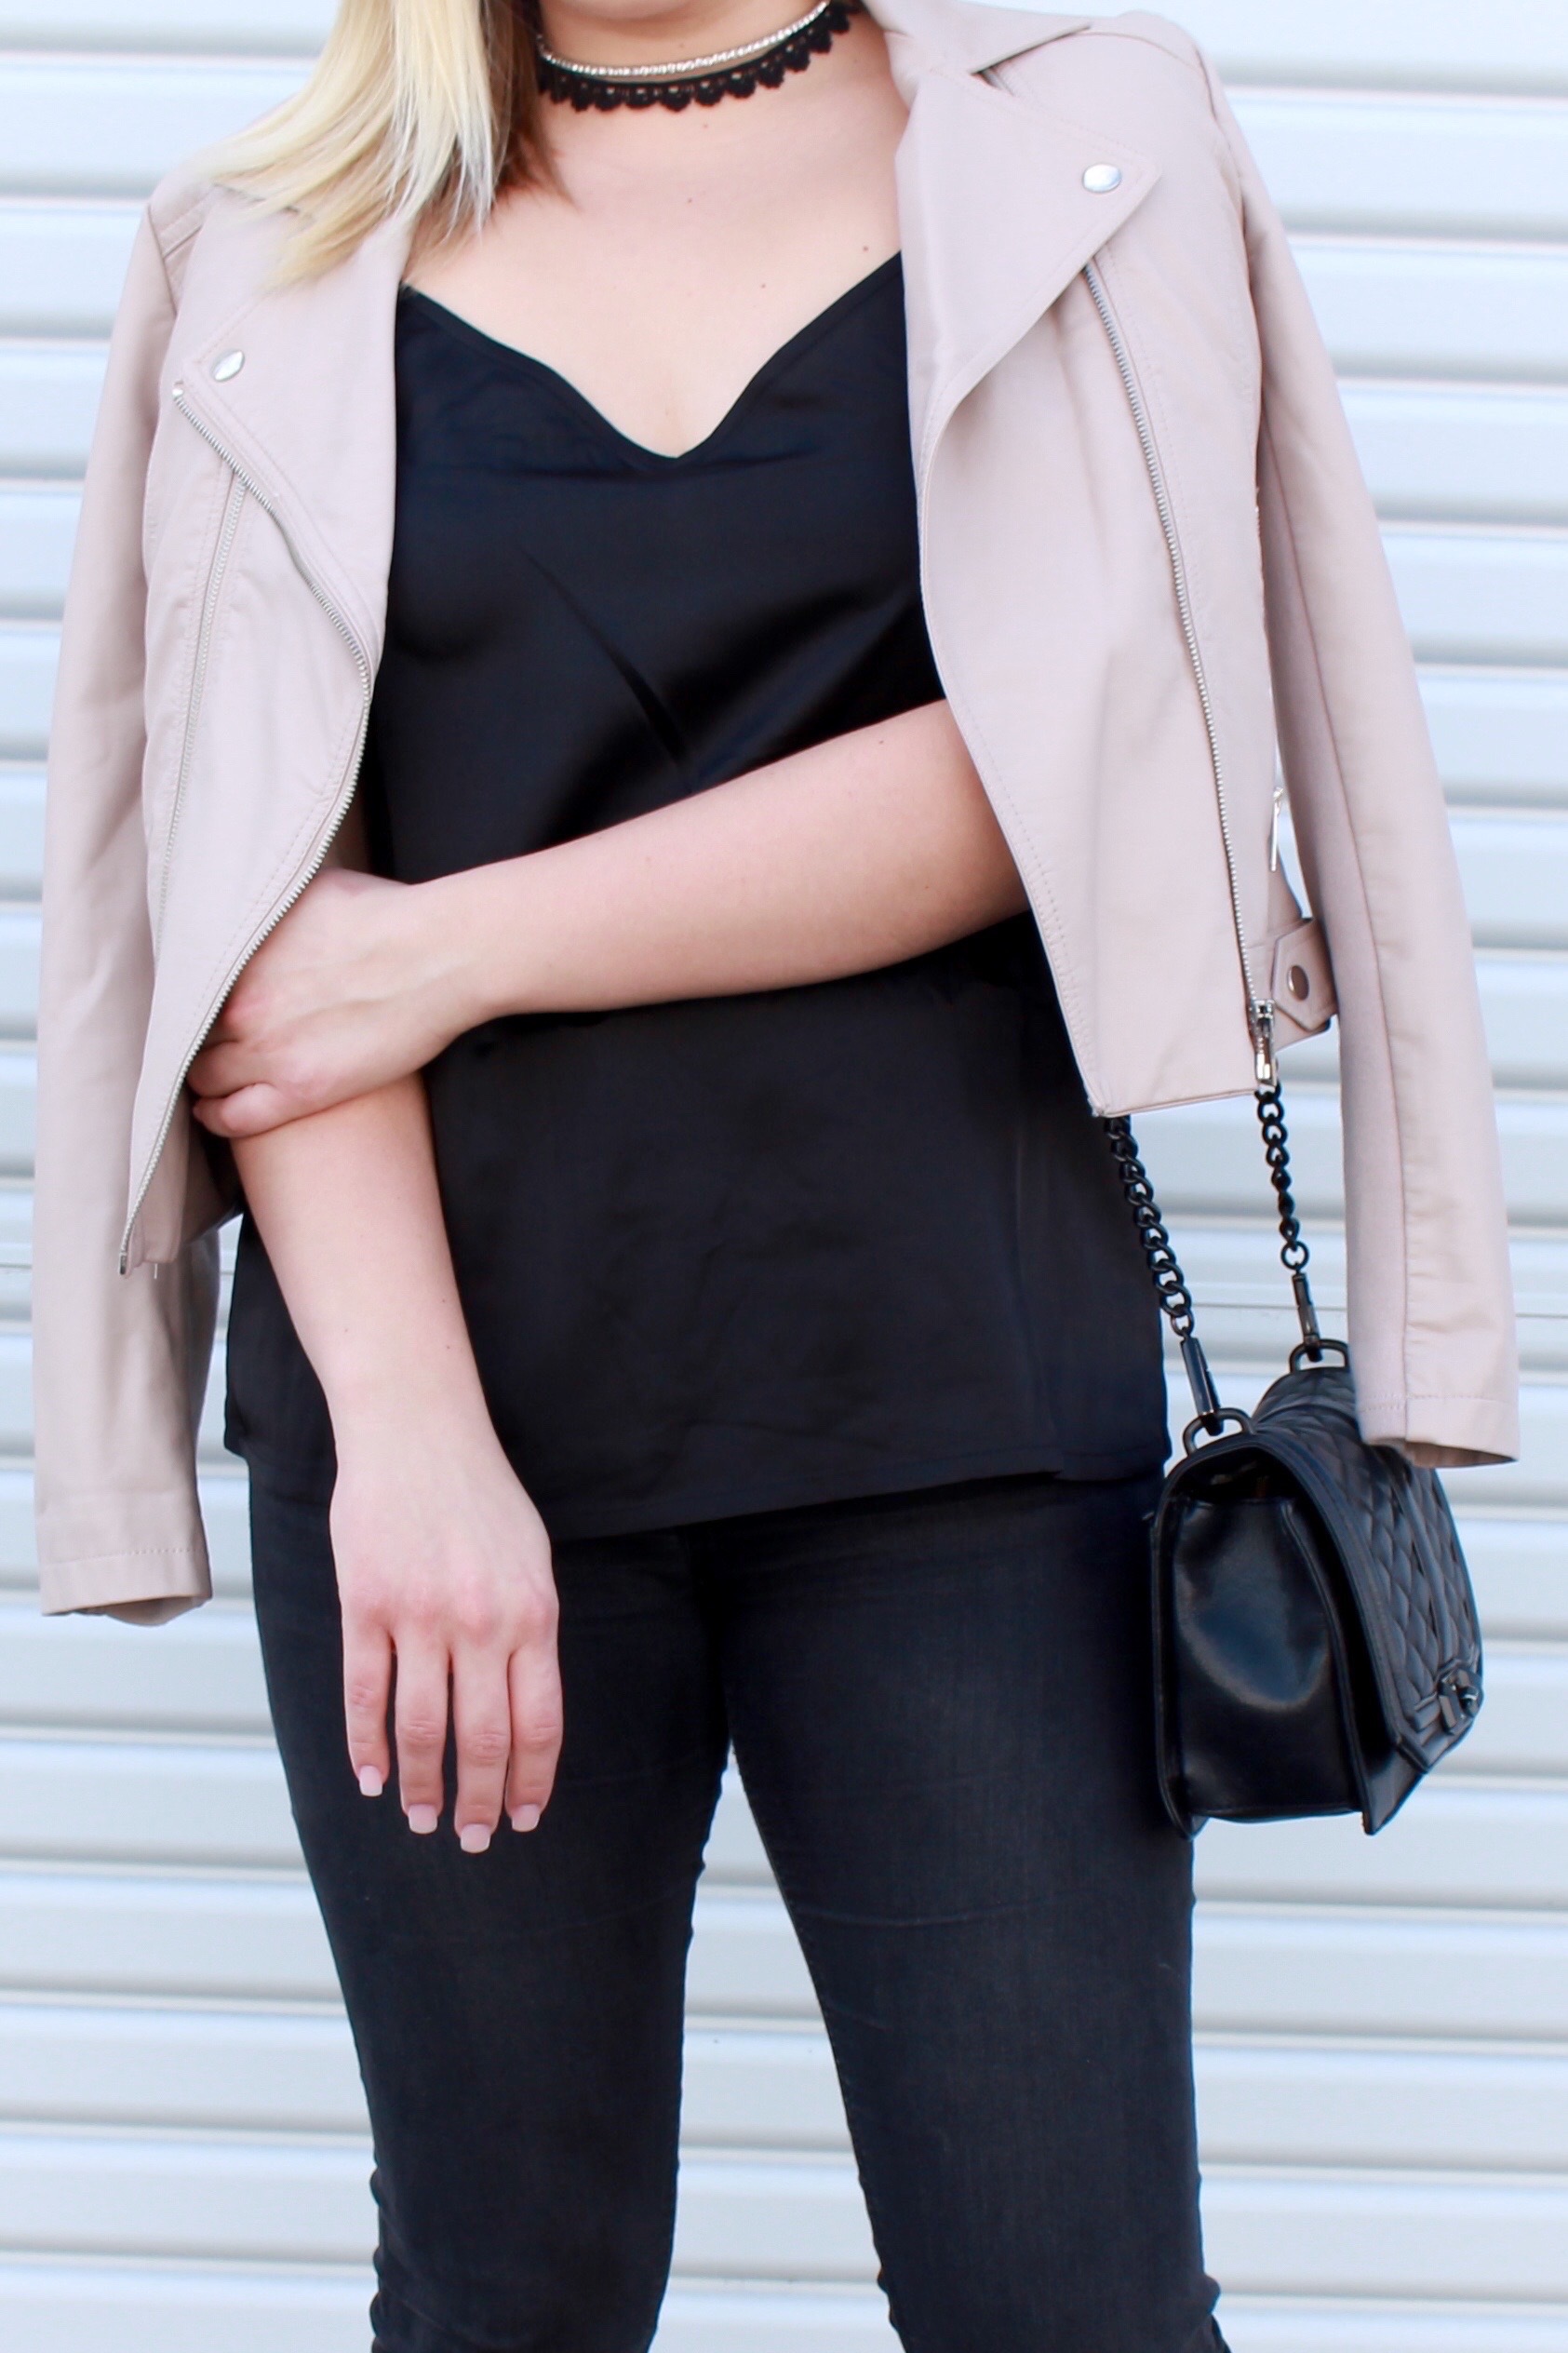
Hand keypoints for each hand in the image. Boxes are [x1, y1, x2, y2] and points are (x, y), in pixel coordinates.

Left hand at [189, 867, 469, 1136]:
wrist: (436, 955)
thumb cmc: (387, 917)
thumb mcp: (309, 891)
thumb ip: (270, 911)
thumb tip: (259, 906)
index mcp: (236, 957)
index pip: (186, 990)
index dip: (192, 1002)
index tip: (198, 1009)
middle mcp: (240, 1006)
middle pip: (191, 1034)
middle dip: (194, 1039)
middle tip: (203, 1045)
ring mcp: (268, 1052)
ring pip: (204, 1078)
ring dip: (203, 1080)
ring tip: (207, 1082)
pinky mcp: (301, 1091)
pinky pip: (234, 1117)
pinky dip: (216, 1117)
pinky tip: (213, 1112)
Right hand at [331, 1408, 562, 1848]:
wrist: (417, 1429)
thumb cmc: (479, 1492)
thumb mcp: (530, 1558)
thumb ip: (530, 1630)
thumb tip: (524, 1708)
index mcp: (533, 1613)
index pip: (539, 1721)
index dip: (530, 1780)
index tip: (523, 1819)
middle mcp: (482, 1621)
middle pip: (483, 1739)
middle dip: (479, 1801)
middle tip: (471, 1840)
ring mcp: (421, 1616)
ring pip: (423, 1727)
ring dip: (423, 1785)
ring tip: (422, 1819)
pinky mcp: (365, 1605)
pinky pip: (366, 1693)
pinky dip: (367, 1745)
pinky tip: (373, 1778)